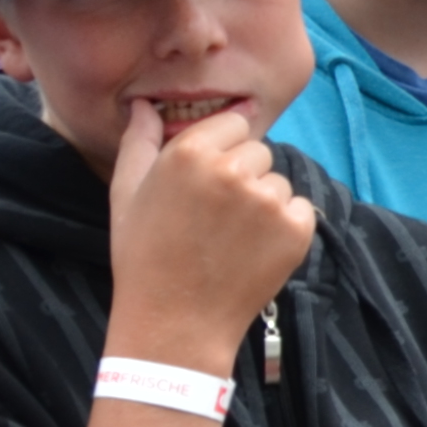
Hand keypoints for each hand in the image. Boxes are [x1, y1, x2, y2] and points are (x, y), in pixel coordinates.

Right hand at [102, 99, 315, 372]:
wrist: (174, 322)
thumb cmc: (143, 257)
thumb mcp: (126, 194)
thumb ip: (138, 141)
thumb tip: (144, 105)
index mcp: (190, 153)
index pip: (234, 122)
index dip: (222, 148)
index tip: (208, 178)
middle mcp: (233, 170)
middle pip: (258, 150)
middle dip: (243, 173)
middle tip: (216, 214)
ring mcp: (268, 200)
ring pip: (278, 181)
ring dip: (262, 202)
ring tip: (230, 237)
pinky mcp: (296, 230)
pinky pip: (299, 209)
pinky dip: (284, 226)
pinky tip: (253, 249)